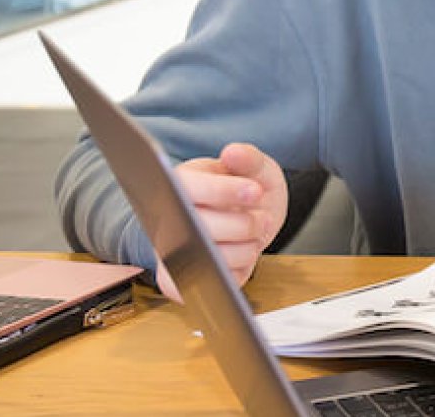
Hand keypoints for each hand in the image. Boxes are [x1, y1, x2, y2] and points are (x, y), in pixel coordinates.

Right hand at [152, 142, 287, 301]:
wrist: (252, 218)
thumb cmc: (247, 190)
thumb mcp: (255, 168)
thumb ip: (249, 158)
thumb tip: (233, 153)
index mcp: (179, 184)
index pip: (187, 188)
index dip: (221, 191)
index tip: (254, 191)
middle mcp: (170, 218)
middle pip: (200, 227)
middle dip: (244, 224)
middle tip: (264, 218)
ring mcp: (175, 250)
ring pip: (212, 259)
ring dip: (247, 248)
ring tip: (255, 234)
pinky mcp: (184, 281)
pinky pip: (216, 281)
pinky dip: (241, 268)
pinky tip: (243, 252)